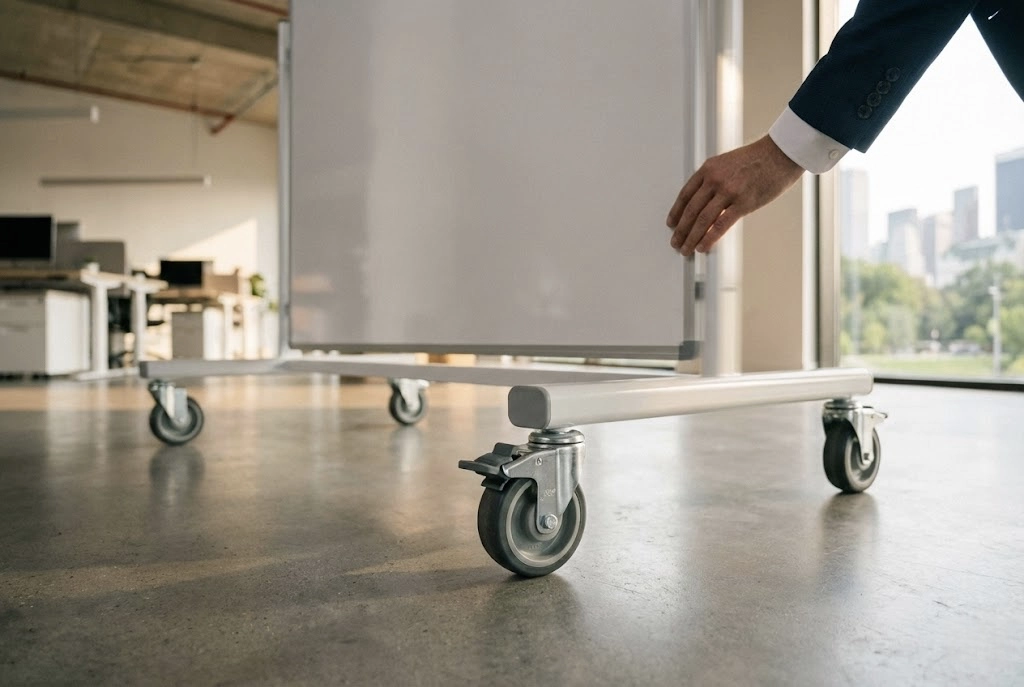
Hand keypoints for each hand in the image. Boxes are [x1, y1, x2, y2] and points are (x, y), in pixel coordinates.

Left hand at [666, 134, 803, 255]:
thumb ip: (714, 180)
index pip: (685, 194)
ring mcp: (728, 191)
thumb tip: (704, 203)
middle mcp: (714, 179)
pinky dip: (709, 238)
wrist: (781, 153)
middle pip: (691, 210)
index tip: (671, 224)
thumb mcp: (727, 163)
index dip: (676, 212)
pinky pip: (720, 225)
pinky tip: (702, 247)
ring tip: (686, 249)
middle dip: (681, 230)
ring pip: (702, 220)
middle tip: (675, 242)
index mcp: (708, 168)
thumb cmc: (758, 158)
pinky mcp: (743, 203)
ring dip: (691, 238)